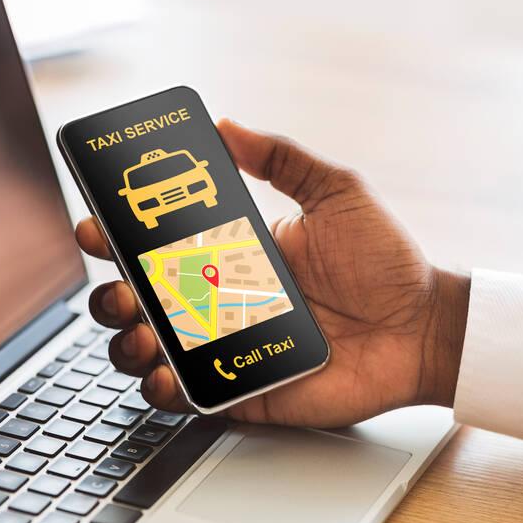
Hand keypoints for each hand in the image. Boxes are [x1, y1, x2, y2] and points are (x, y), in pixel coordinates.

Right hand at [76, 119, 468, 426]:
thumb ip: (283, 158)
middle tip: (125, 289)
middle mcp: (223, 301)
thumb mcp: (337, 194)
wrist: (423, 327)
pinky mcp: (246, 390)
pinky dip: (164, 392)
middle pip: (141, 301)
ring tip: (145, 333)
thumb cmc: (387, 263)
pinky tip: (165, 376)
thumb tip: (227, 125)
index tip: (99, 225)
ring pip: (153, 350)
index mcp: (234, 253)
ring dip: (130, 342)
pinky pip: (190, 397)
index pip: (160, 245)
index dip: (118, 236)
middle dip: (113, 295)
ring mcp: (230, 347)